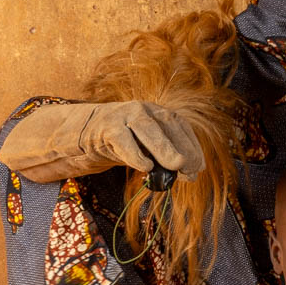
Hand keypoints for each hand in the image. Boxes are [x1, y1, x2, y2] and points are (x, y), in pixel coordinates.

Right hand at [81, 100, 204, 176]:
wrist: (87, 134)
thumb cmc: (124, 143)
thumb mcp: (148, 150)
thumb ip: (168, 159)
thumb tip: (192, 174)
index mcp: (157, 112)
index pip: (180, 126)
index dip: (192, 146)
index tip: (198, 167)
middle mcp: (143, 109)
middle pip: (167, 122)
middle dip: (182, 146)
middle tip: (191, 169)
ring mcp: (124, 115)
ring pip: (146, 127)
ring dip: (164, 147)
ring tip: (176, 166)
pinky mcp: (107, 128)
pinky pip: (122, 140)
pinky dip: (135, 154)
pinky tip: (146, 168)